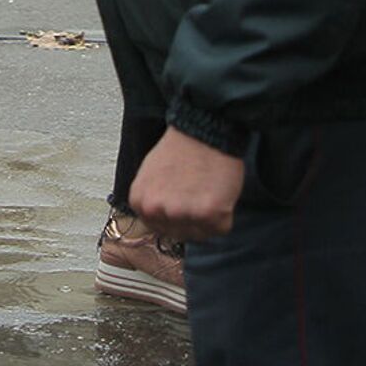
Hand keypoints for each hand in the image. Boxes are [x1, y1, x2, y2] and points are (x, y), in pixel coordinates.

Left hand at [128, 126, 244, 240]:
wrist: (202, 131)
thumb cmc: (179, 150)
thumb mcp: (150, 176)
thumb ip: (153, 200)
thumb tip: (162, 221)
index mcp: (140, 202)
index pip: (160, 228)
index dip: (177, 218)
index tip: (185, 202)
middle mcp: (157, 210)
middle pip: (180, 234)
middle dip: (192, 220)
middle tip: (199, 194)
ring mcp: (182, 213)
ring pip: (201, 234)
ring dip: (209, 218)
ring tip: (208, 190)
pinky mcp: (209, 214)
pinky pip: (221, 228)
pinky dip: (225, 214)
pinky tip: (219, 193)